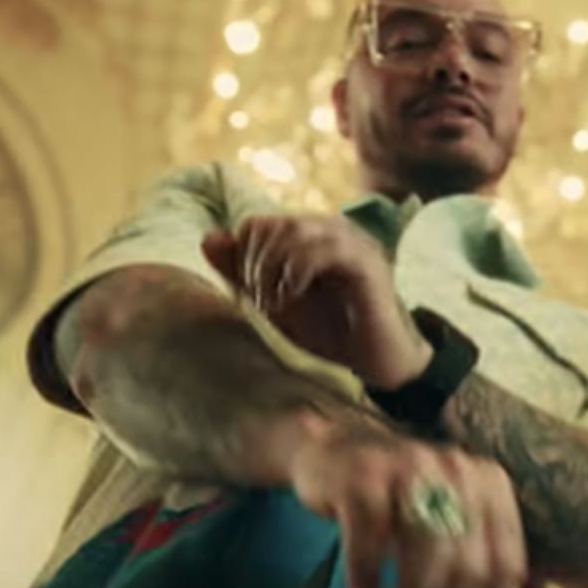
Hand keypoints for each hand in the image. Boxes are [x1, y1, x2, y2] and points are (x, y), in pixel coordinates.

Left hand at [204, 216, 431, 389]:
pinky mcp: (366, 261)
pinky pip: (323, 248)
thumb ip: (242, 273)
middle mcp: (331, 230)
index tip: (250, 295)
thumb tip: (208, 238)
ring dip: (272, 268)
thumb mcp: (274, 304)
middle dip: (254, 264)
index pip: (257, 223)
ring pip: (294, 229)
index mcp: (309, 236)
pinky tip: (294, 297)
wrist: (378, 364)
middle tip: (261, 302)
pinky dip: (297, 271)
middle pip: (272, 223)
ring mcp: (352, 242)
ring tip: (275, 303)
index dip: (242, 257)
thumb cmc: (330, 334)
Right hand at [290, 425, 532, 587]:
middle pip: (470, 564)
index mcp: (490, 485)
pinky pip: (370, 536)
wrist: (337, 448)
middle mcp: (457, 470)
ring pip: (427, 550)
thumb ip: (488, 580)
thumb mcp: (450, 532)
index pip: (506, 564)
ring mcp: (410, 467)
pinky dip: (366, 574)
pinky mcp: (362, 474)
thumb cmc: (400, 499)